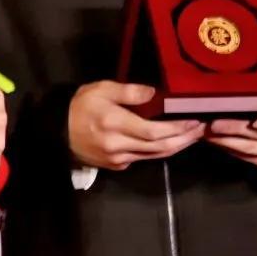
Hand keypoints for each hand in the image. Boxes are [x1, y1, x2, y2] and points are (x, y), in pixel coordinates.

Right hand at [67, 82, 205, 170]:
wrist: (55, 131)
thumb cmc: (78, 106)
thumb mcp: (101, 89)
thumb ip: (129, 92)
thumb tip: (154, 94)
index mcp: (115, 124)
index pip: (155, 131)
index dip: (178, 128)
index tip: (195, 120)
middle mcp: (119, 146)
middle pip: (160, 147)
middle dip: (184, 139)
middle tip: (201, 130)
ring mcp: (118, 159)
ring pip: (154, 156)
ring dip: (176, 147)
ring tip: (192, 137)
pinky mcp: (115, 166)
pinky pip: (142, 159)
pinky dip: (159, 152)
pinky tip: (169, 143)